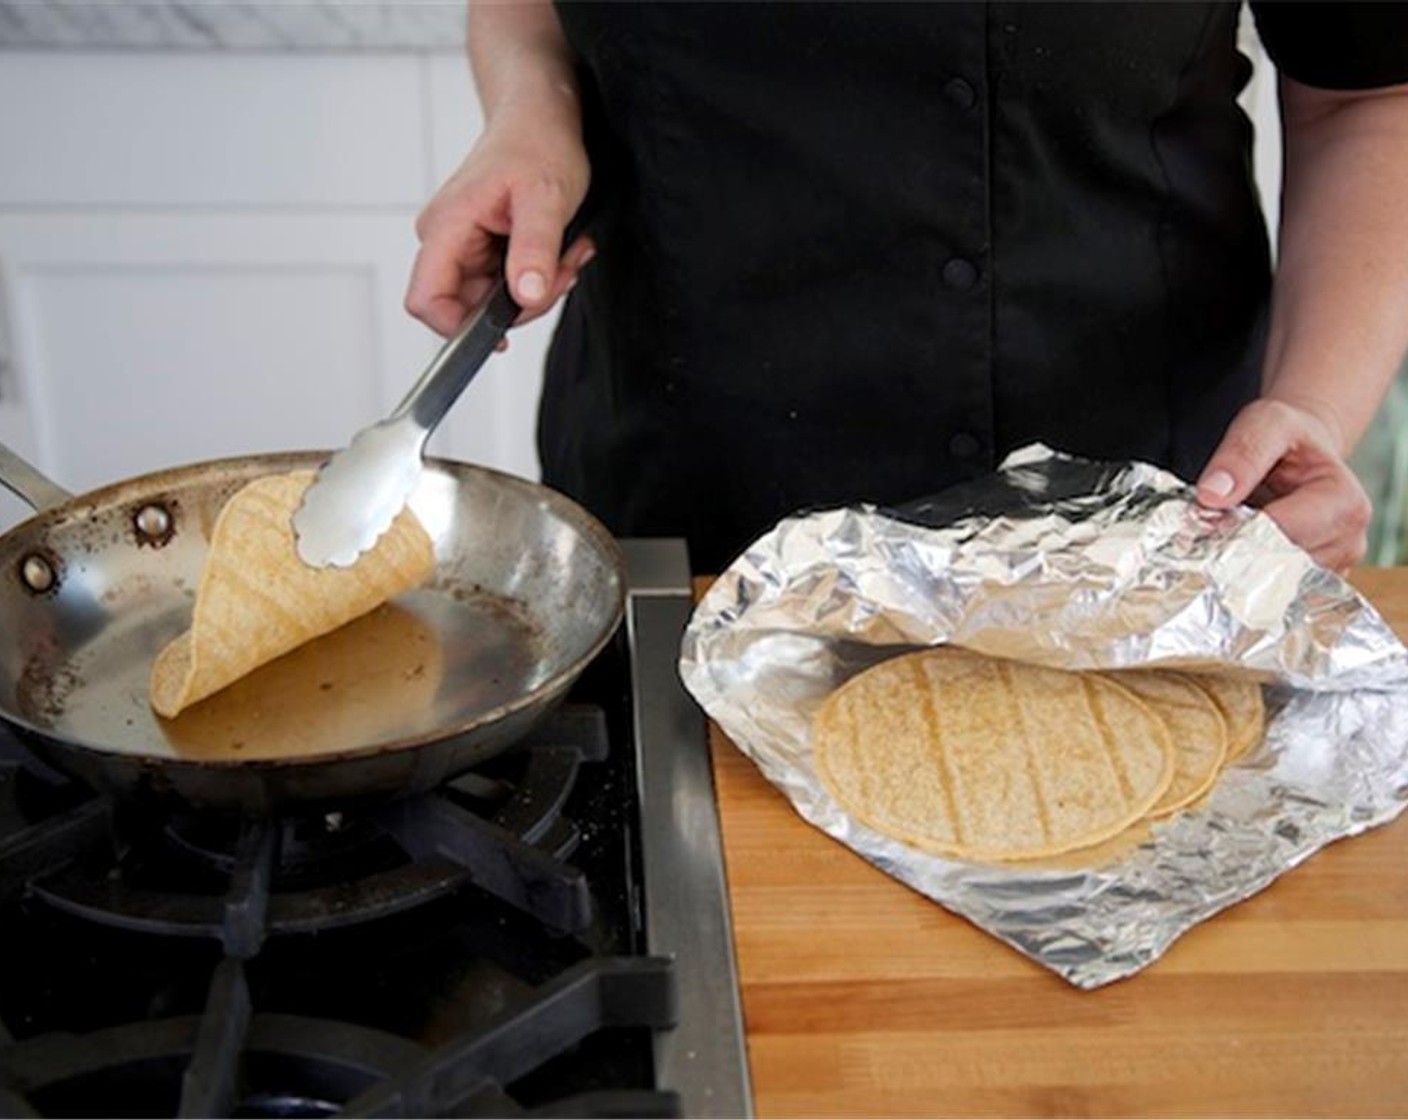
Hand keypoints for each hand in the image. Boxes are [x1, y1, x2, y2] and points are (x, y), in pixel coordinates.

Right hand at [405, 113, 593, 338]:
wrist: (539, 118)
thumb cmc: (537, 144)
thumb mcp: (546, 198)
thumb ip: (534, 249)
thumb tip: (526, 296)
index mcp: (446, 226)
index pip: (425, 300)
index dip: (458, 326)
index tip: (503, 329)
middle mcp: (445, 239)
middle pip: (466, 309)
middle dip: (521, 303)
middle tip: (560, 272)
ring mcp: (461, 246)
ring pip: (490, 302)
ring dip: (536, 289)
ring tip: (564, 255)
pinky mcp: (480, 249)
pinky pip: (503, 285)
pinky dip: (536, 277)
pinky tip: (555, 252)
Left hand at [1195, 398, 1371, 572]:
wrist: (1302, 451)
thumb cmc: (1289, 438)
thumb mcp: (1266, 424)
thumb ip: (1242, 453)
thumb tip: (1214, 494)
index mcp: (1343, 503)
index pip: (1281, 536)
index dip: (1236, 533)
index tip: (1202, 523)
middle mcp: (1347, 541)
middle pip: (1277, 567)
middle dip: (1234, 554)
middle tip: (1202, 534)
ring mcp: (1333, 565)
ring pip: (1272, 584)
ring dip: (1239, 568)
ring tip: (1221, 538)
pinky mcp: (1314, 580)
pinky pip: (1273, 590)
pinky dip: (1248, 577)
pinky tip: (1234, 554)